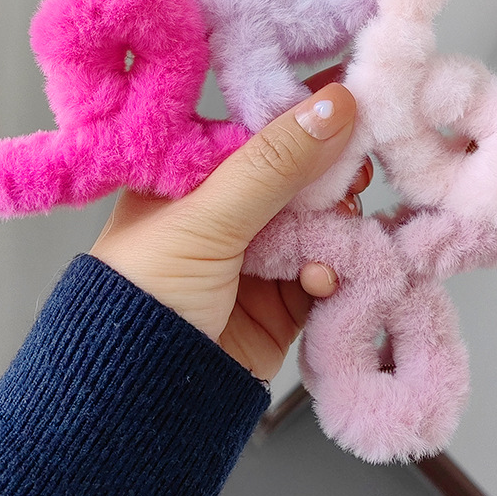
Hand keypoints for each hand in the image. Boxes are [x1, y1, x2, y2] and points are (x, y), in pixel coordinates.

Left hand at [90, 79, 371, 381]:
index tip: (354, 97)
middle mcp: (229, 208)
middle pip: (300, 174)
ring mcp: (258, 252)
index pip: (260, 126)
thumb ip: (273, 162)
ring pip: (320, 221)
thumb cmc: (147, 292)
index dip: (306, 112)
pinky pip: (325, 270)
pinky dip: (333, 271)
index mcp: (196, 174)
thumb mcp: (207, 217)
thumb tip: (336, 103)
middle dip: (332, 175)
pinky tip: (323, 279)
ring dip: (338, 226)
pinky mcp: (283, 298)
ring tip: (341, 232)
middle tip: (356, 174)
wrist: (140, 398)